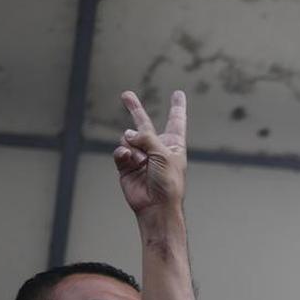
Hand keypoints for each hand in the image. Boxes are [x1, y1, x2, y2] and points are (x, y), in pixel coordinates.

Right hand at [114, 90, 187, 216]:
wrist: (156, 206)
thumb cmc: (168, 182)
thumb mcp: (164, 154)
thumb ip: (147, 138)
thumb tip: (127, 134)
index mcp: (173, 145)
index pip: (176, 121)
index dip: (177, 106)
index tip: (178, 93)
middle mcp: (156, 148)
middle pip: (144, 124)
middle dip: (135, 109)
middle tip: (126, 95)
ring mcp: (140, 156)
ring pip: (128, 139)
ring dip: (133, 147)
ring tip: (141, 161)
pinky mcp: (126, 165)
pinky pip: (120, 152)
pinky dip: (124, 155)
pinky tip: (130, 161)